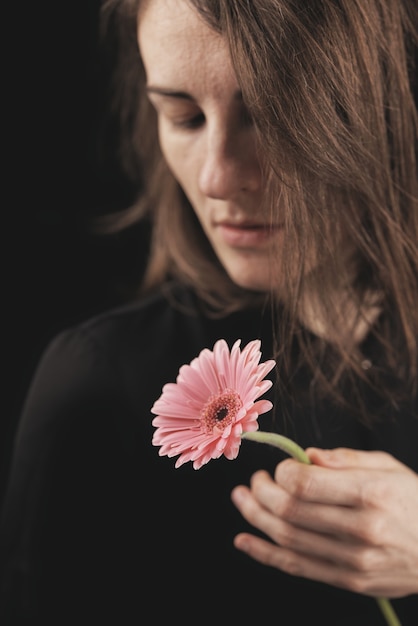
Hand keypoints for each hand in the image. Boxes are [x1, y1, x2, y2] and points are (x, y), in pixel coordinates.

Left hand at [231, 447, 417, 597]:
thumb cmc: (415, 500)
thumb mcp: (389, 467)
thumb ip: (345, 460)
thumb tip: (304, 456)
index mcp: (371, 494)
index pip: (306, 484)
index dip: (282, 473)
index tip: (280, 467)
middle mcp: (361, 529)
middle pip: (291, 511)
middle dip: (262, 492)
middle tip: (254, 480)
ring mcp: (354, 560)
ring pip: (288, 539)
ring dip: (255, 517)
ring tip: (241, 499)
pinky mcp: (350, 581)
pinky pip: (297, 567)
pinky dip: (265, 554)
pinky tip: (244, 540)